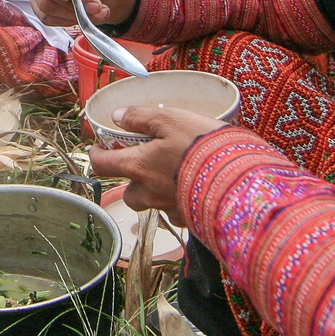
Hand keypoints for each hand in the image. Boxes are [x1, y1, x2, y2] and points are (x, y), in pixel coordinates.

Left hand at [89, 105, 226, 225]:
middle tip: (143, 163)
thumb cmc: (202, 147)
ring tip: (170, 174)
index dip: (96, 156)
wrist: (238, 182)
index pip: (103, 165)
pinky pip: (176, 211)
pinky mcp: (189, 219)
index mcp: (138, 167)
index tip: (97, 149)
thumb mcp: (171, 119)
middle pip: (128, 192)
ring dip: (154, 191)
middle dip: (130, 180)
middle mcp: (148, 193)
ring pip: (151, 203)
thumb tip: (118, 116)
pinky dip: (178, 201)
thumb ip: (141, 117)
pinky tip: (192, 188)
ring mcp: (168, 209)